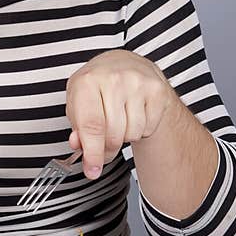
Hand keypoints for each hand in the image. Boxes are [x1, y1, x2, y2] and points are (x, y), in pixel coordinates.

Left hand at [66, 50, 175, 178]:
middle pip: (113, 135)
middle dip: (107, 148)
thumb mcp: (77, 102)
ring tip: (119, 119)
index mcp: (87, 81)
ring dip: (124, 136)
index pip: (91, 125)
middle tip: (104, 142)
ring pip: (132, 134)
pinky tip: (134, 113)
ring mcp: (138, 83)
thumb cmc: (97, 86)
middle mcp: (113, 79)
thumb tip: (79, 147)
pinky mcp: (158, 90)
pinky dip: (140, 129)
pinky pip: (149, 129)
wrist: (125, 64)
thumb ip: (77, 128)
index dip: (92, 153)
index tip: (92, 171)